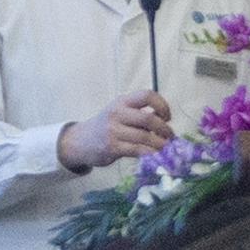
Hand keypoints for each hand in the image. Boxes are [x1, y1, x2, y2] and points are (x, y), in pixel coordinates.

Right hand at [60, 91, 176, 170]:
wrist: (80, 141)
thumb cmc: (106, 126)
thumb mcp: (120, 113)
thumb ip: (139, 115)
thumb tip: (165, 122)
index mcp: (122, 101)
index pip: (146, 95)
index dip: (162, 104)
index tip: (167, 116)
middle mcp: (117, 113)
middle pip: (148, 119)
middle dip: (164, 129)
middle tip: (170, 136)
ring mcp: (113, 131)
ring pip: (145, 137)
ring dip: (160, 144)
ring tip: (165, 147)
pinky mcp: (112, 147)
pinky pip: (138, 150)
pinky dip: (150, 153)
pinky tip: (155, 154)